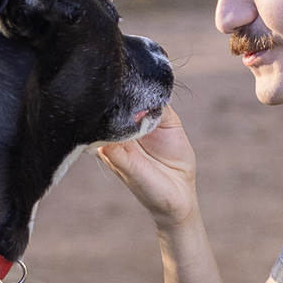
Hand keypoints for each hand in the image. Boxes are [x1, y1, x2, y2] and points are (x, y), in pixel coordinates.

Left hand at [96, 103, 197, 226]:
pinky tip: (156, 97)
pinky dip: (159, 97)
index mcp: (111, 140)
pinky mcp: (166, 120)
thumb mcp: (130, 172)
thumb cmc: (148, 188)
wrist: (178, 195)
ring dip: (141, 93)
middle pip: (121, 104)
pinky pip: (162, 103)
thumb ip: (117, 154)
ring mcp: (147, 123)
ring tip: (141, 93)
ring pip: (142, 100)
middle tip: (123, 86)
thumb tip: (104, 136)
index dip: (104, 107)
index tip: (105, 98)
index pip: (104, 117)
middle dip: (121, 94)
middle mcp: (127, 129)